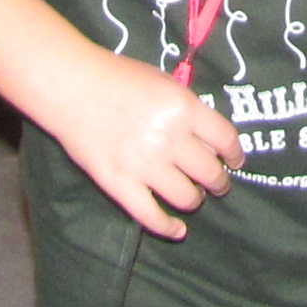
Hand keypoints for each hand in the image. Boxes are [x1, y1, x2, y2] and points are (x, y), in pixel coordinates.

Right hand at [41, 50, 242, 237]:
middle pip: (210, 172)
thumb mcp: (164, 82)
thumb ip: (188, 109)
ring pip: (187, 197)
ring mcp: (144, 164)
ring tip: (192, 197)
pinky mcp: (119, 184)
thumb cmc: (118, 77)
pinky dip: (169, 227)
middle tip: (216, 184)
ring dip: (195, 200)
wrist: (71, 86)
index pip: (225, 139)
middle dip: (218, 182)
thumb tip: (210, 140)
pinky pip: (152, 216)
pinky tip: (178, 230)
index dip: (235, 154)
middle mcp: (169, 138)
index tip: (235, 162)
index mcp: (183, 108)